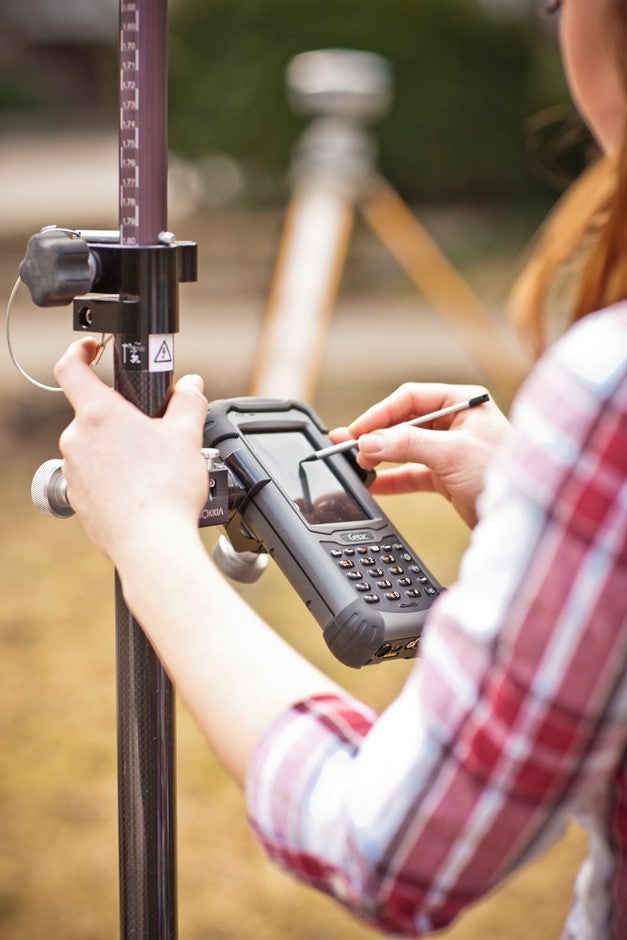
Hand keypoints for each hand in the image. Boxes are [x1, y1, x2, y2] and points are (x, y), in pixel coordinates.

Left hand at [54, 338, 208, 564]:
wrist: (152, 546)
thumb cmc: (165, 491)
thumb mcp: (187, 436)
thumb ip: (188, 402)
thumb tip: (191, 385)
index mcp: (99, 415)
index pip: (71, 368)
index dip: (80, 351)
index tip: (93, 348)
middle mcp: (77, 440)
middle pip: (92, 414)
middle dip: (120, 416)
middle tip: (153, 428)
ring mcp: (74, 472)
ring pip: (94, 447)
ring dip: (118, 448)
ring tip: (152, 465)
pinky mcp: (78, 500)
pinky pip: (94, 477)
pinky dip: (113, 476)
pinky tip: (141, 489)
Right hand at [330, 382, 511, 526]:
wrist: (526, 517)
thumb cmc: (503, 474)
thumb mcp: (452, 453)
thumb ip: (407, 445)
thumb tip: (369, 441)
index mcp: (463, 403)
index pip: (411, 398)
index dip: (380, 413)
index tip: (357, 430)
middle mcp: (456, 422)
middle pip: (404, 422)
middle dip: (376, 435)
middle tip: (348, 446)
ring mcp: (451, 450)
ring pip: (405, 448)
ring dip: (381, 456)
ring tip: (357, 464)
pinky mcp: (448, 476)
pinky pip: (412, 473)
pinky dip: (393, 479)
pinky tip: (374, 485)